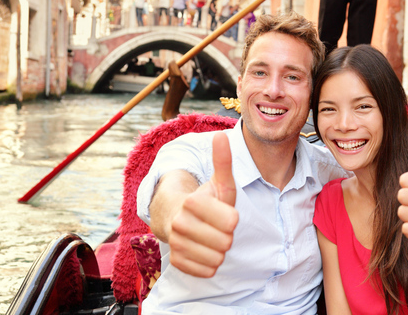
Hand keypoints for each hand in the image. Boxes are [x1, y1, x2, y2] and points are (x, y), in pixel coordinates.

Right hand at [168, 132, 238, 276]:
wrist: (176, 217)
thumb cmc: (205, 200)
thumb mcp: (218, 182)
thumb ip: (223, 161)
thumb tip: (222, 135)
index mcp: (192, 202)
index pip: (231, 222)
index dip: (232, 218)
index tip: (224, 213)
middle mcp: (180, 224)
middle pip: (225, 242)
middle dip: (226, 235)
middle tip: (217, 226)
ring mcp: (176, 244)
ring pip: (217, 259)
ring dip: (219, 251)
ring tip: (211, 237)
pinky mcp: (176, 262)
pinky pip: (207, 271)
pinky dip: (210, 263)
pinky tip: (203, 249)